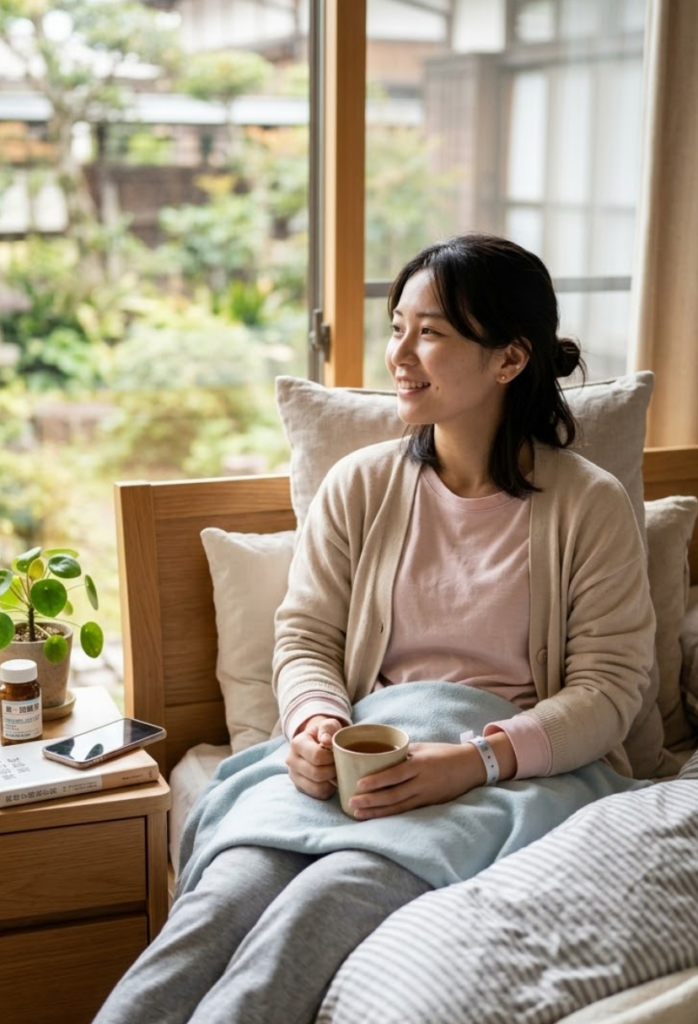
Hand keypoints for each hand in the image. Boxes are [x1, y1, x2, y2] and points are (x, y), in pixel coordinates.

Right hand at [286, 716, 344, 799]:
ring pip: (317, 787)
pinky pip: (318, 794)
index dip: (332, 757)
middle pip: (316, 773)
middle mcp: (291, 761)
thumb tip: (326, 740)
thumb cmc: (325, 733)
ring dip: (332, 781)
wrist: (316, 742)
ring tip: (337, 771)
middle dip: (333, 770)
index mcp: (297, 743)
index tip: (339, 753)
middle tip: (341, 764)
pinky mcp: (300, 787)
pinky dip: (329, 789)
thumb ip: (328, 728)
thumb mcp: (328, 725)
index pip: (317, 756)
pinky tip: (332, 779)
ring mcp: (294, 776)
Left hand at [348, 741, 487, 818]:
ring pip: (398, 806)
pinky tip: (377, 816)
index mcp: (420, 764)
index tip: (359, 784)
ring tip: (358, 814)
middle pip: (393, 794)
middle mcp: (422, 781)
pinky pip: (407, 810)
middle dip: (371, 800)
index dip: (377, 781)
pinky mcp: (429, 804)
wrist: (471, 766)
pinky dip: (390, 814)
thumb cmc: (444, 753)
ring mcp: (426, 795)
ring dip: (377, 811)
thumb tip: (378, 754)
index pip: (395, 774)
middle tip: (352, 802)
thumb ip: (402, 752)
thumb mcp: (423, 747)